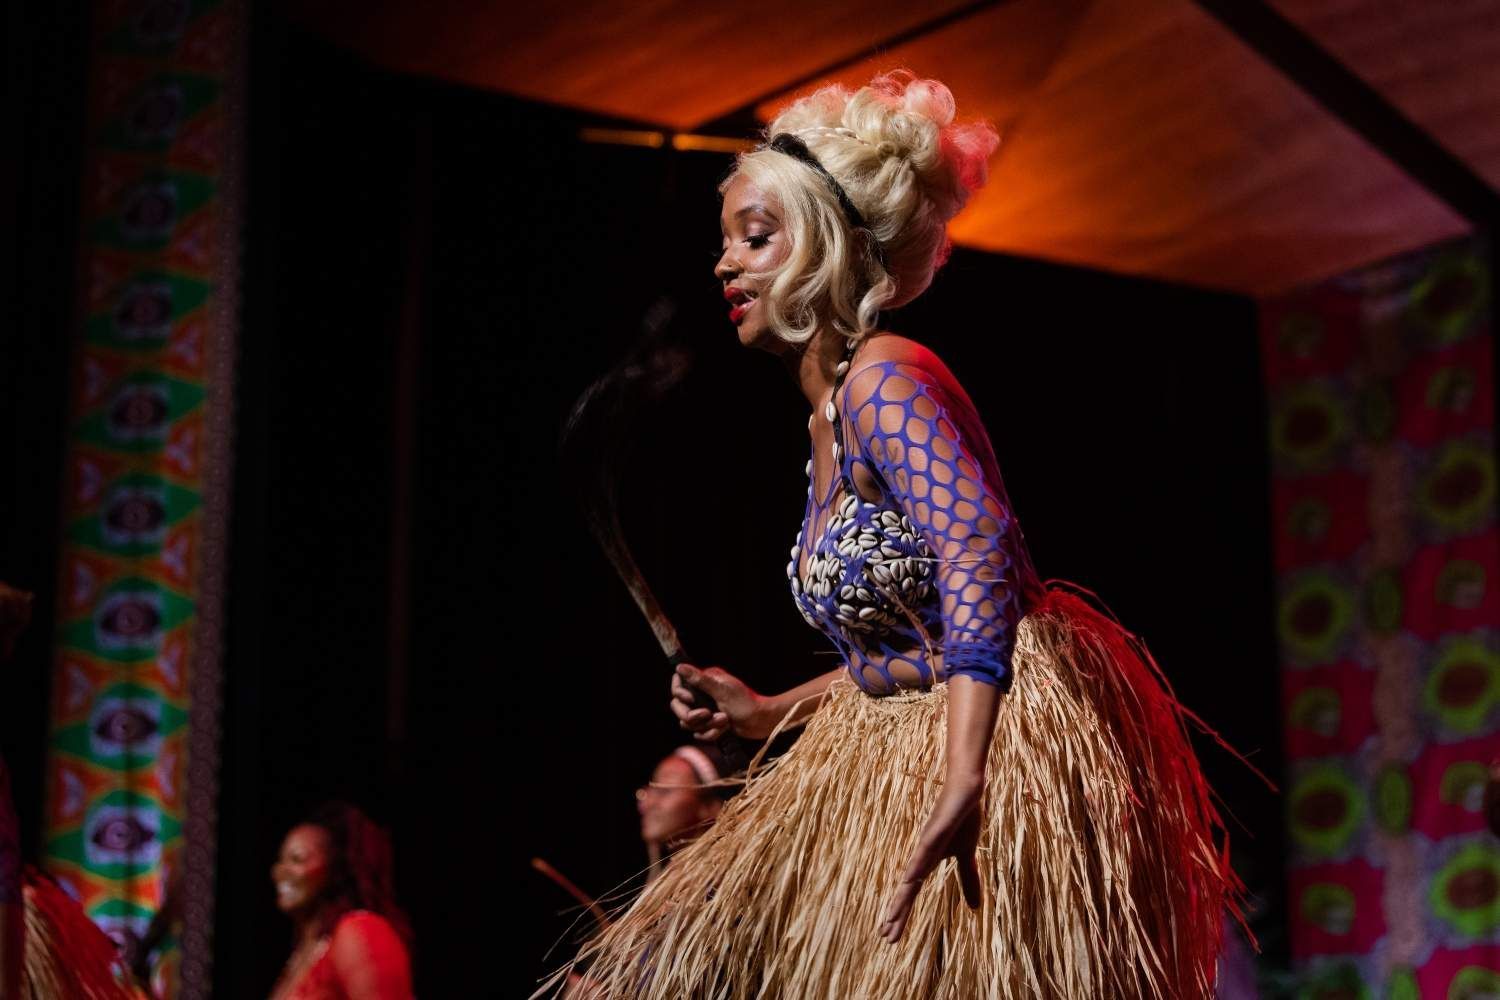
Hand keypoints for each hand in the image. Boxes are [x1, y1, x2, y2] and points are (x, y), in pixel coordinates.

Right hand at [669, 663, 770, 740]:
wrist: (761, 722)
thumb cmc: (745, 703)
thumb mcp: (723, 690)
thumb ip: (700, 680)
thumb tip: (679, 667)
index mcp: (704, 682)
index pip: (678, 687)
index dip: (680, 694)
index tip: (689, 699)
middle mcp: (701, 696)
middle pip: (679, 707)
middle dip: (692, 715)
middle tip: (707, 714)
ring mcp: (704, 711)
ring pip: (689, 723)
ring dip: (706, 725)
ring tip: (724, 720)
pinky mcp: (709, 724)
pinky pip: (699, 733)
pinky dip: (711, 733)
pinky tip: (724, 729)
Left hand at [878, 781, 982, 943]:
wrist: (967, 787)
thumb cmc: (962, 817)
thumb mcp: (966, 854)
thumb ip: (967, 879)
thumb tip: (975, 908)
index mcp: (927, 862)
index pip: (912, 893)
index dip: (901, 914)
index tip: (889, 936)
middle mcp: (921, 855)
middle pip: (907, 890)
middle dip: (897, 914)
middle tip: (885, 937)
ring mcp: (927, 842)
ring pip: (911, 874)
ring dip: (902, 896)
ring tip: (890, 917)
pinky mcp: (936, 828)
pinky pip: (925, 849)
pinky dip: (918, 865)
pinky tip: (910, 878)